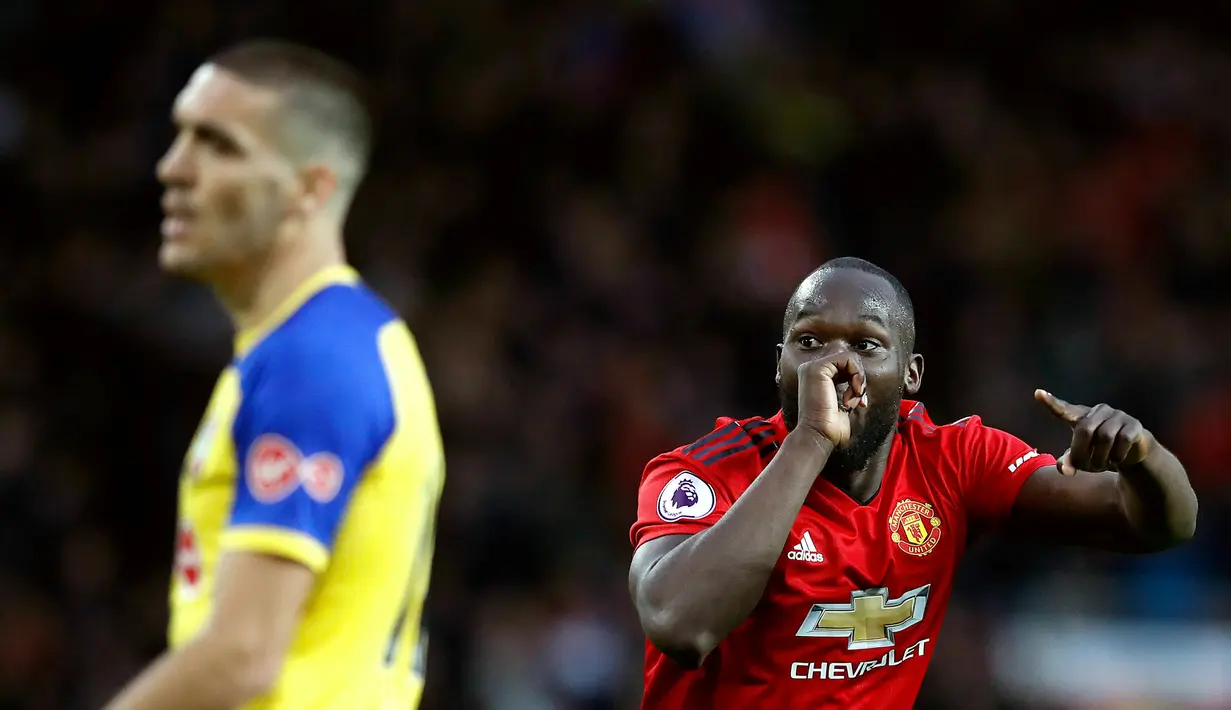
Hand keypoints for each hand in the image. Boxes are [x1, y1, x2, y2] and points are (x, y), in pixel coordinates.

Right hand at [797, 355, 867, 447]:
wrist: (819, 435)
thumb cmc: (830, 426)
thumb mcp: (844, 400)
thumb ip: (848, 385)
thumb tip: (861, 377)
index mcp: (816, 376)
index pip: (844, 366)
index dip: (857, 381)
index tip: (858, 401)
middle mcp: (812, 369)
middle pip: (848, 361)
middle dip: (860, 380)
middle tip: (858, 399)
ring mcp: (813, 367)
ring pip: (850, 358)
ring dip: (859, 379)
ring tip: (854, 398)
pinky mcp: (817, 368)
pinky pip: (848, 358)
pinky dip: (857, 374)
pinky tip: (853, 392)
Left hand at [1035, 389, 1153, 474]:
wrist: (1132, 452)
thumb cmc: (1099, 452)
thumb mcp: (1082, 458)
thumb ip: (1069, 462)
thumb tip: (1065, 470)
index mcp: (1081, 417)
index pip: (1063, 409)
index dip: (1051, 403)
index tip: (1038, 393)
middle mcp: (1098, 411)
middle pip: (1084, 430)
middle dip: (1082, 453)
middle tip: (1084, 467)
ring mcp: (1117, 416)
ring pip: (1105, 437)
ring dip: (1101, 457)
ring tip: (1100, 466)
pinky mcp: (1134, 424)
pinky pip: (1123, 440)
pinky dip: (1117, 455)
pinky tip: (1116, 460)